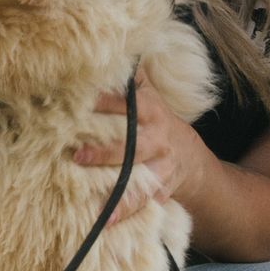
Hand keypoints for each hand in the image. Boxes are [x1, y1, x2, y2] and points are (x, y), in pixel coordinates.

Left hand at [71, 77, 206, 228]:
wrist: (191, 160)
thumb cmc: (154, 123)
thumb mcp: (148, 97)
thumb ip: (129, 78)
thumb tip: (112, 46)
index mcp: (150, 110)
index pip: (126, 103)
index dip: (104, 102)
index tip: (78, 102)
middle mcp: (157, 138)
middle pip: (132, 144)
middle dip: (107, 151)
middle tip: (79, 155)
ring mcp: (162, 166)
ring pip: (141, 179)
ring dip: (119, 193)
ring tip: (99, 207)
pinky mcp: (162, 189)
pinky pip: (145, 202)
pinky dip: (128, 213)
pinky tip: (109, 224)